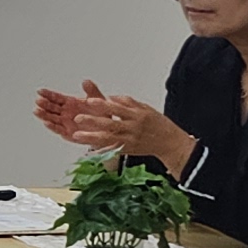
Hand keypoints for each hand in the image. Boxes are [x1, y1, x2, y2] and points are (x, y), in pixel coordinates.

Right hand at [30, 82, 97, 142]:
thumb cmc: (102, 113)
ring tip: (37, 111)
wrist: (108, 129)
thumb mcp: (99, 99)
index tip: (40, 91)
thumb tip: (85, 81)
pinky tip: (46, 123)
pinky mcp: (68, 133)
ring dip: (44, 115)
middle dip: (44, 104)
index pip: (56, 97)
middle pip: (52, 107)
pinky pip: (59, 130)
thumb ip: (92, 90)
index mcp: (70, 103)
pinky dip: (52, 127)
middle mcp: (65, 113)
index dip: (48, 94)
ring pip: (52, 118)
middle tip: (39, 101)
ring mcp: (65, 123)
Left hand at [35, 79, 187, 169]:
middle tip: (78, 117)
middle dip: (93, 120)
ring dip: (91, 137)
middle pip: (111, 123)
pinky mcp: (129, 149)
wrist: (170, 142)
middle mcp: (133, 127)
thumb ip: (128, 102)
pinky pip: (113, 149)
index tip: (89, 101)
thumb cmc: (157, 124)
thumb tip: (112, 97)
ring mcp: (130, 139)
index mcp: (137, 114)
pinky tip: (89, 150)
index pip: (117, 108)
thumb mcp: (145, 108)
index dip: (103, 105)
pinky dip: (101, 150)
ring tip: (77, 135)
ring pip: (109, 138)